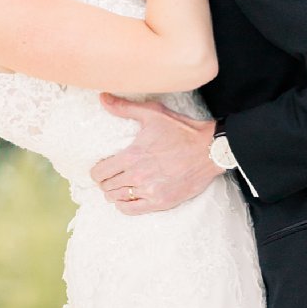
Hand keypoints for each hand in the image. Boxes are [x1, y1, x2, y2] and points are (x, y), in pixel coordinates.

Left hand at [90, 97, 219, 214]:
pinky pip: (131, 210)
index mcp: (131, 156)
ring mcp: (149, 191)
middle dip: (105, 181)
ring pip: (116, 199)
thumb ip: (124, 107)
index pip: (99, 172)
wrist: (209, 150)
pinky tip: (128, 198)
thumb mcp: (152, 113)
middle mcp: (137, 176)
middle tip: (112, 176)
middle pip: (106, 186)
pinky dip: (124, 205)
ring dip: (114, 193)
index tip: (102, 168)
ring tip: (120, 186)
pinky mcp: (161, 202)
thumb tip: (102, 97)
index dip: (97, 171)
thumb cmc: (182, 130)